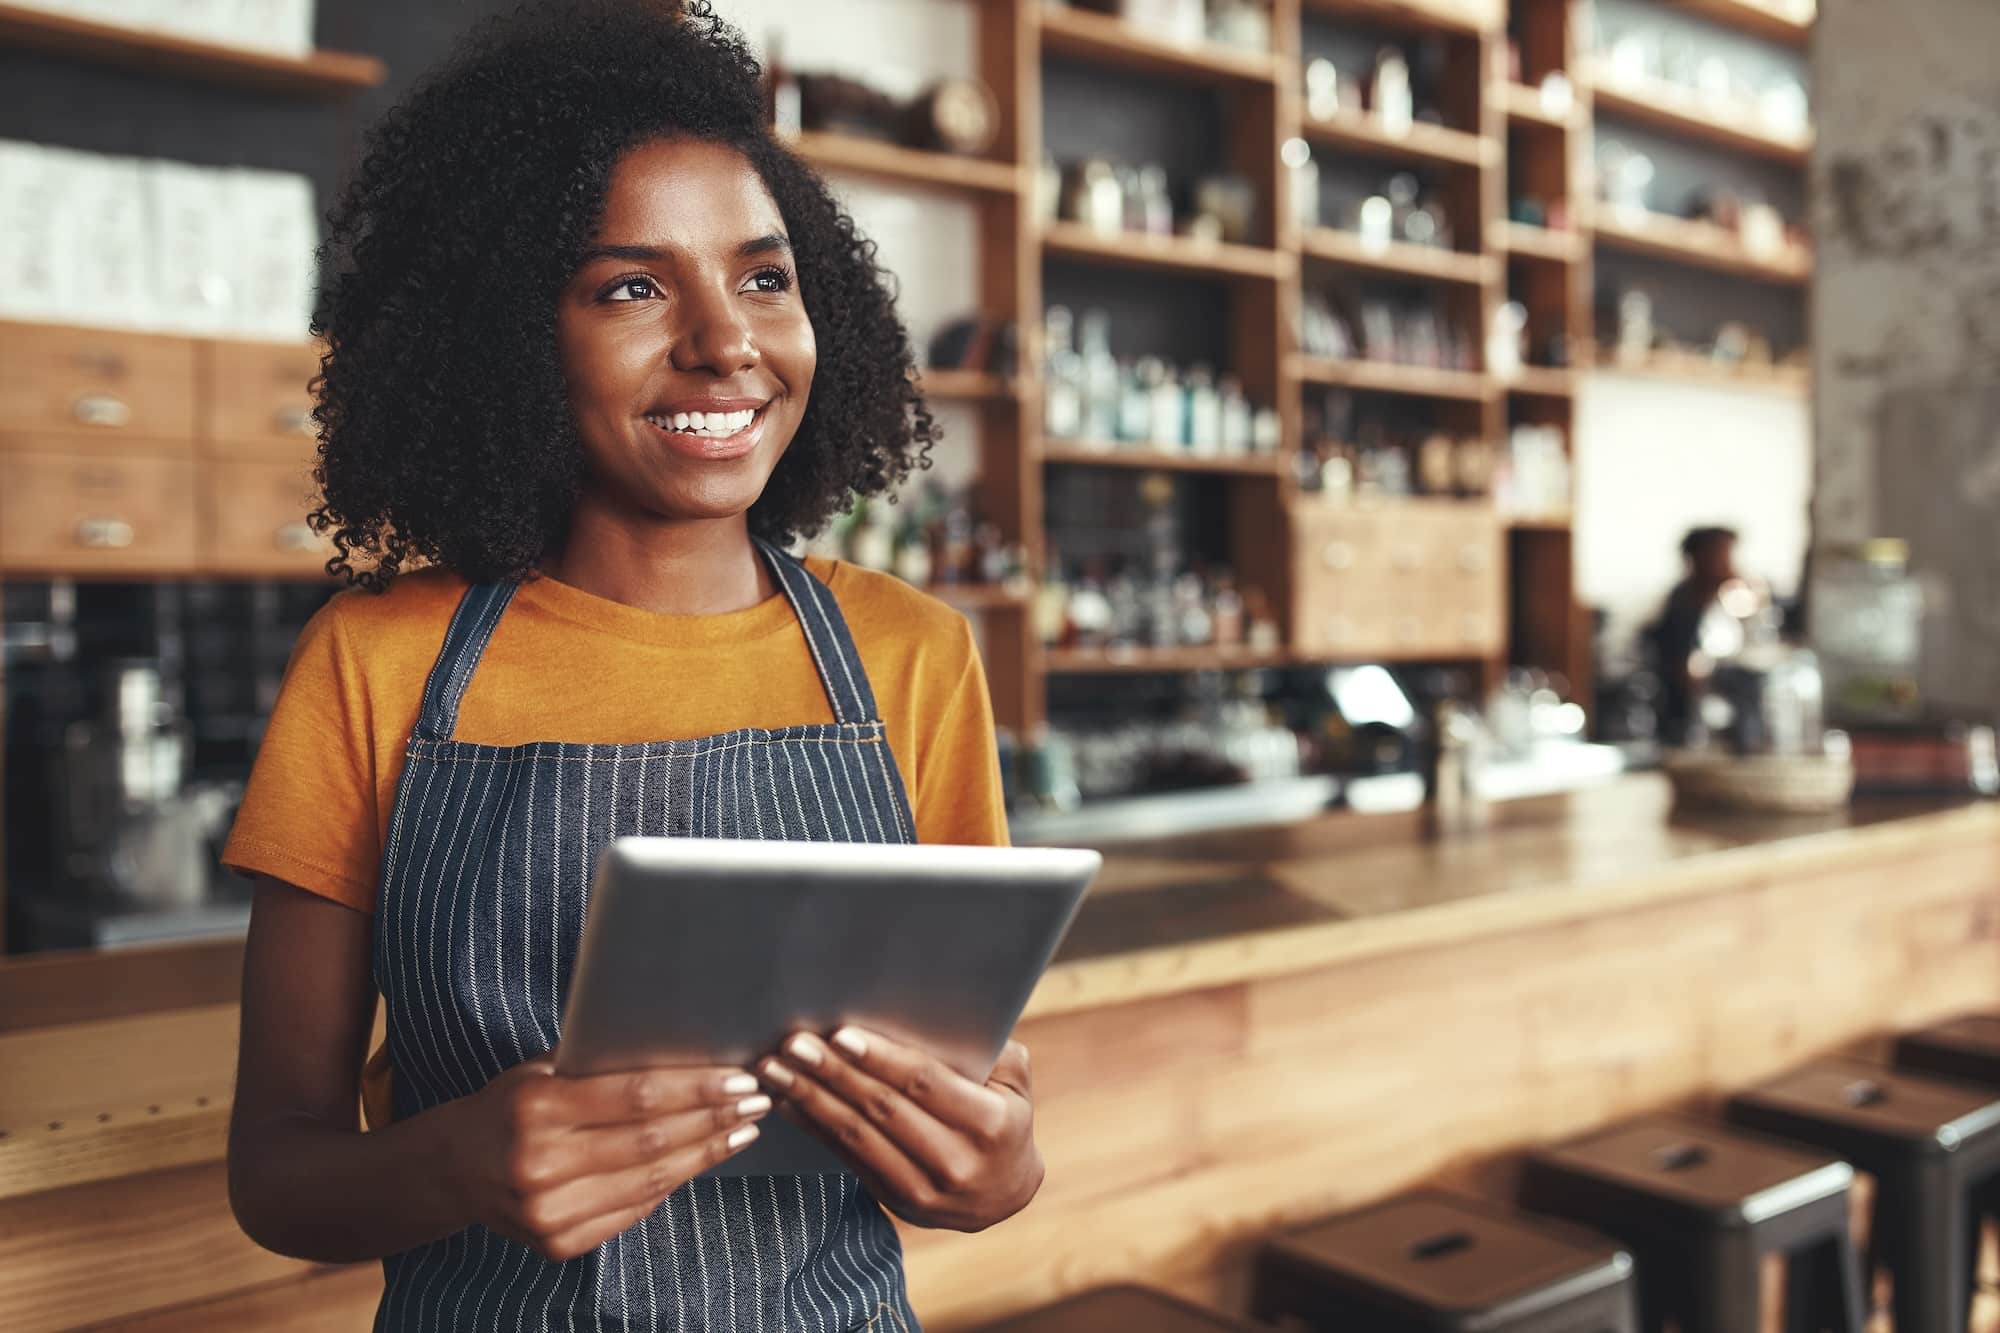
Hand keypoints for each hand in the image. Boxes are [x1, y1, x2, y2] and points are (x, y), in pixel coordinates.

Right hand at [435, 1057, 769, 1260]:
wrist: (451, 1170)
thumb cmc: (509, 1105)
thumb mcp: (541, 1070)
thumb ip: (598, 1063)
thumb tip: (683, 1047)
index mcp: (537, 1108)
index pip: (636, 1096)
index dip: (696, 1089)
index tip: (739, 1078)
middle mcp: (540, 1163)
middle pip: (651, 1140)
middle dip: (713, 1119)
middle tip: (757, 1100)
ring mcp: (548, 1212)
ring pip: (650, 1181)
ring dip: (706, 1153)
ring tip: (744, 1129)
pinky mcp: (558, 1244)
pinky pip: (633, 1210)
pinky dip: (674, 1183)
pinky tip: (702, 1159)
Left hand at [760, 1030, 1042, 1231]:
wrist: (1004, 1196)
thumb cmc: (1005, 1119)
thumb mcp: (1014, 1083)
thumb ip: (990, 1052)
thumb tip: (941, 1013)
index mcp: (989, 1125)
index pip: (924, 1084)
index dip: (880, 1059)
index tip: (841, 1035)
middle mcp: (956, 1162)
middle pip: (882, 1109)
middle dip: (833, 1073)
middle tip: (795, 1044)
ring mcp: (922, 1189)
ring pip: (857, 1137)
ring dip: (811, 1100)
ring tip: (775, 1070)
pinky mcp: (894, 1200)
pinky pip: (847, 1158)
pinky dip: (813, 1128)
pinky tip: (787, 1102)